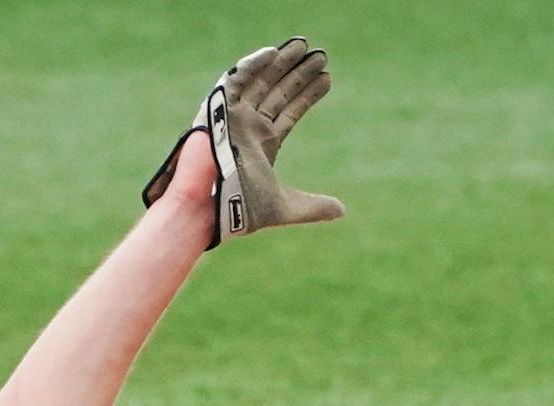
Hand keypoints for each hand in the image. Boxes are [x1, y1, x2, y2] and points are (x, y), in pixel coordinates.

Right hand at [141, 38, 343, 244]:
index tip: (327, 79)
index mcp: (262, 143)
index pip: (289, 112)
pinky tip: (273, 53)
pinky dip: (251, 66)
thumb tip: (342, 211)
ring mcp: (232, 114)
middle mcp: (248, 125)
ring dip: (281, 62)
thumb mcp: (284, 206)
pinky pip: (235, 80)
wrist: (210, 204)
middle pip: (278, 91)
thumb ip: (312, 207)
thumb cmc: (240, 207)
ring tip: (305, 46)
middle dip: (299, 74)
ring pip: (260, 81)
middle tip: (322, 56)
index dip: (308, 95)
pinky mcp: (217, 107)